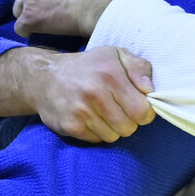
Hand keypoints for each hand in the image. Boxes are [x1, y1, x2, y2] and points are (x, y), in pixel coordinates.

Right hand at [24, 46, 154, 142]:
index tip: (137, 106)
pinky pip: (96, 140)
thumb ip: (139, 68)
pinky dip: (96, 132)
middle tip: (118, 109)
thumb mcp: (115, 55)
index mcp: (111, 75)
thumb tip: (150, 90)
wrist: (45, 77)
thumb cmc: (88, 66)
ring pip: (113, 136)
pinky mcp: (70, 126)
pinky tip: (89, 117)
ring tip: (102, 112)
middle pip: (129, 128)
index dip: (144, 112)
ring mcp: (81, 111)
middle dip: (128, 121)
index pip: (142, 111)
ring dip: (112, 128)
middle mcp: (95, 93)